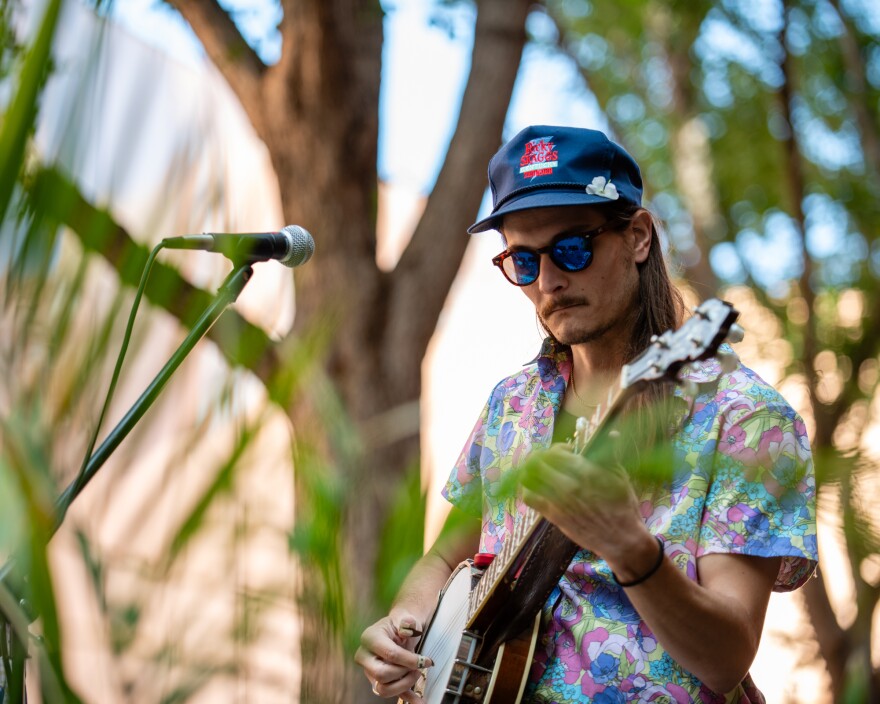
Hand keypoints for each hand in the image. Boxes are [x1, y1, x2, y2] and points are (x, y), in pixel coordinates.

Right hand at [355, 613, 432, 700]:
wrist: (400, 629)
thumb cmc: (402, 624)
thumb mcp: (406, 618)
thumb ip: (407, 622)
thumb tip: (407, 627)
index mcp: (369, 638)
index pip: (390, 654)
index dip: (410, 660)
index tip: (425, 661)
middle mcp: (365, 656)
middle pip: (382, 675)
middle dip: (404, 673)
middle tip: (418, 667)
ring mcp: (369, 670)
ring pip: (383, 689)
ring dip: (404, 685)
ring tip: (416, 674)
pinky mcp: (377, 681)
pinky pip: (390, 694)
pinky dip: (405, 698)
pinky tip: (418, 700)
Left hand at [519, 444, 646, 560]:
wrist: (622, 540)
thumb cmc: (624, 506)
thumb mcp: (620, 476)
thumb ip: (609, 454)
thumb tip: (610, 434)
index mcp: (585, 472)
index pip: (555, 453)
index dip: (559, 449)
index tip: (568, 452)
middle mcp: (568, 485)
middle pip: (538, 462)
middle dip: (543, 458)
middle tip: (552, 461)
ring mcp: (558, 501)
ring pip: (529, 478)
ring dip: (531, 470)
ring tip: (540, 471)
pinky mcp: (554, 516)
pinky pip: (530, 498)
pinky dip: (528, 489)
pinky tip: (537, 488)